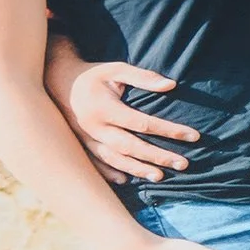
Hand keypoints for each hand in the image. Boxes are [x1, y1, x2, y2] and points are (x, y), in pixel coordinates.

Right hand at [52, 58, 199, 182]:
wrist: (57, 82)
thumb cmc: (93, 75)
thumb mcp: (116, 69)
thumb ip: (143, 77)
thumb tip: (171, 85)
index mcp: (105, 108)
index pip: (143, 123)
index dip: (169, 130)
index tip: (192, 135)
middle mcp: (95, 128)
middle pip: (131, 147)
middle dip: (158, 157)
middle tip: (184, 164)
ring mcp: (86, 139)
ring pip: (115, 159)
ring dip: (137, 169)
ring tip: (160, 177)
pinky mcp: (81, 145)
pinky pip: (97, 164)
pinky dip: (110, 173)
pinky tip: (125, 180)